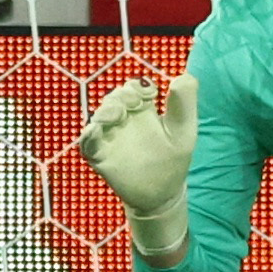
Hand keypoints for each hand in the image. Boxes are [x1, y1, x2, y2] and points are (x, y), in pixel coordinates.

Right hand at [76, 68, 199, 252]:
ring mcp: (110, 136)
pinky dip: (89, 135)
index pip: (135, 88)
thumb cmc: (173, 160)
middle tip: (131, 103)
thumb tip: (182, 75)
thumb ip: (184, 105)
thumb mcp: (184, 132)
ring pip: (100, 115)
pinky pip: (88, 142)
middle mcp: (124, 119)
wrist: (162, 196)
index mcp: (144, 110)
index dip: (138, 85)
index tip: (150, 92)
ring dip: (105, 111)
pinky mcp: (100, 156)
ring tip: (116, 115)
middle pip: (115, 98)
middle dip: (121, 96)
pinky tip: (95, 130)